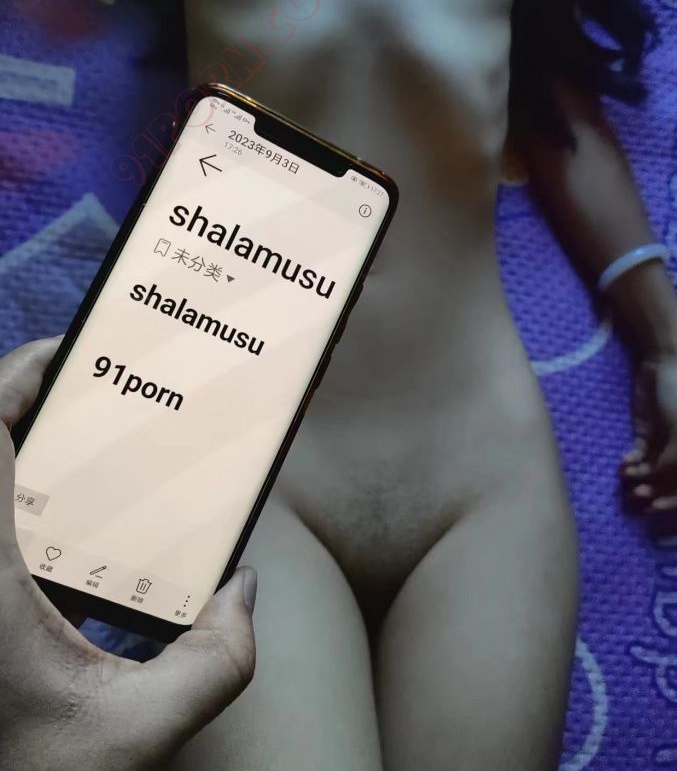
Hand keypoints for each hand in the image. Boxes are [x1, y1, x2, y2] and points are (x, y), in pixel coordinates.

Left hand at [0, 338, 256, 770]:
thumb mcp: (136, 734)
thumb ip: (214, 664)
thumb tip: (242, 591)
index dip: (17, 375)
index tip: (71, 354)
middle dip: (25, 401)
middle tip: (91, 395)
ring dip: (18, 451)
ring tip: (81, 449)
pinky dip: (16, 501)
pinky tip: (63, 531)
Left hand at [620, 351, 676, 512]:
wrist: (663, 363)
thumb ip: (675, 456)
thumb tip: (658, 478)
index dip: (675, 498)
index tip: (656, 506)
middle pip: (669, 480)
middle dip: (653, 489)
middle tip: (636, 495)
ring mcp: (664, 441)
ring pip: (651, 469)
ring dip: (639, 476)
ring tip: (625, 477)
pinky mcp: (646, 432)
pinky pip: (639, 454)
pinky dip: (631, 462)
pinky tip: (622, 465)